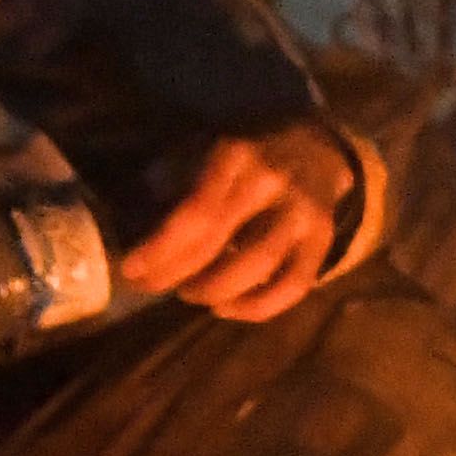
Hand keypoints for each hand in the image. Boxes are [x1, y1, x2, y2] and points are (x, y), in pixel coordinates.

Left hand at [118, 124, 359, 323]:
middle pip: (221, 241)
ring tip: (190, 294)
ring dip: (215, 290)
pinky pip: (294, 285)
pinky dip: (259, 307)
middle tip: (151, 287)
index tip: (132, 270)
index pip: (196, 212)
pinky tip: (227, 308)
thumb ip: (174, 174)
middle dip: (177, 273)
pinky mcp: (324, 242)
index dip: (161, 248)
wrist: (318, 148)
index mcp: (238, 156)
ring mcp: (303, 215)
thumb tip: (143, 214)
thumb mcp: (207, 147)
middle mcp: (273, 184)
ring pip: (258, 266)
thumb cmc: (248, 154)